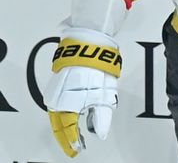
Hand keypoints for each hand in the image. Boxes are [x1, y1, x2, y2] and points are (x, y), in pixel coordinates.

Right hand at [44, 30, 120, 156]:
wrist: (87, 46)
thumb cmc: (96, 69)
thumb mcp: (105, 95)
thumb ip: (101, 117)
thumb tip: (100, 133)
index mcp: (67, 105)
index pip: (68, 130)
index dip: (73, 142)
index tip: (78, 150)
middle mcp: (56, 101)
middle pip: (59, 126)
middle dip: (66, 138)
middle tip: (75, 147)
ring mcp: (54, 93)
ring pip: (56, 117)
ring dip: (63, 127)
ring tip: (73, 136)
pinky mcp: (56, 85)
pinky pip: (56, 106)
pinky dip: (62, 116)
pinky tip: (69, 118)